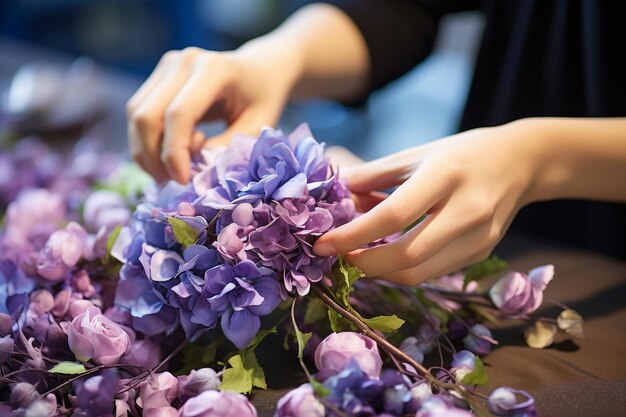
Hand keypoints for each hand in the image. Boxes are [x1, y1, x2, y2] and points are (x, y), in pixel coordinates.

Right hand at [126, 46, 294, 183]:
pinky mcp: (158, 76)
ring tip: (172, 171)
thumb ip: (227, 149)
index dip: (174, 153)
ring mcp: (167, 66)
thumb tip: (195, 171)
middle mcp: (184, 61)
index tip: (183, 181)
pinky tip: (168, 156)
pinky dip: (146, 142)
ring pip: (136, 115)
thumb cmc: (263, 100)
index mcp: (215, 69)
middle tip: (173, 182)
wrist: (261, 70)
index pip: (179, 114)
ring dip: (146, 152)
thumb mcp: (258, 127)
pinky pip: (139, 113)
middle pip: (147, 115)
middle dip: (154, 157)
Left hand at [314, 121, 542, 284]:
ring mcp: (478, 237)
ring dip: (380, 271)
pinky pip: (431, 271)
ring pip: (418, 274)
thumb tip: (333, 194)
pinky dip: (401, 269)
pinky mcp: (481, 253)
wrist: (522, 162)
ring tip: (357, 255)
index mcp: (446, 174)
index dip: (353, 235)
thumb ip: (373, 174)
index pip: (393, 215)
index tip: (322, 244)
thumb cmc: (463, 153)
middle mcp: (467, 210)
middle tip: (337, 257)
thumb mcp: (417, 153)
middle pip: (407, 256)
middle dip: (363, 264)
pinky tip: (386, 254)